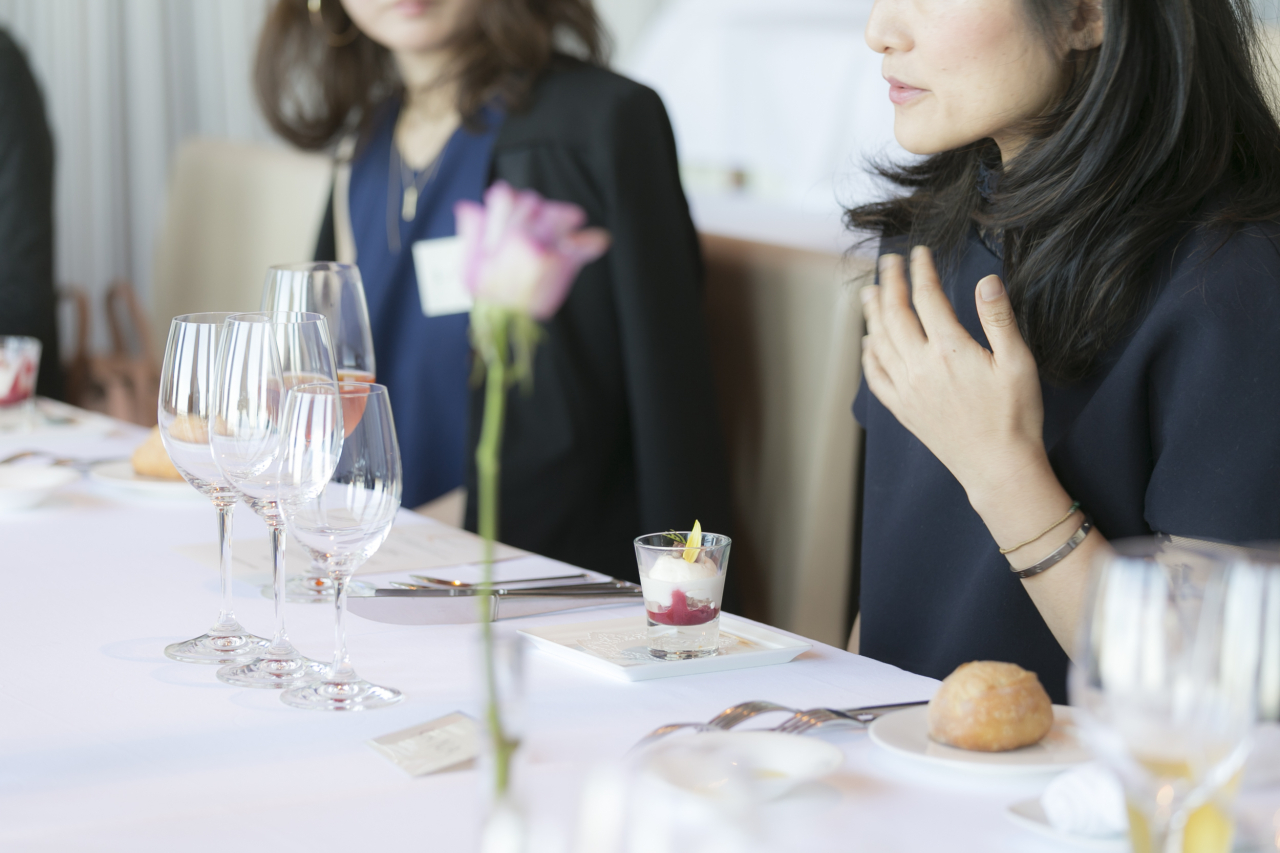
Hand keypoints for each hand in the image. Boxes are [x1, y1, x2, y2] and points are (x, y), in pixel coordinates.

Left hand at [860, 246, 1046, 505]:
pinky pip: (875, 376)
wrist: (997, 467)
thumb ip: (999, 318)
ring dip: (872, 314)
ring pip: (880, 342)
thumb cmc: (1015, 415)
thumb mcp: (1018, 362)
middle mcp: (920, 366)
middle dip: (889, 283)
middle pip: (895, 314)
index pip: (927, 298)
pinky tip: (867, 342)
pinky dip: (868, 355)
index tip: (919, 253)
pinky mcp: (902, 409)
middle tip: (887, 262)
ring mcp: (906, 389)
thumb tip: (986, 280)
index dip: (921, 271)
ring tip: (869, 292)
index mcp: (949, 350)